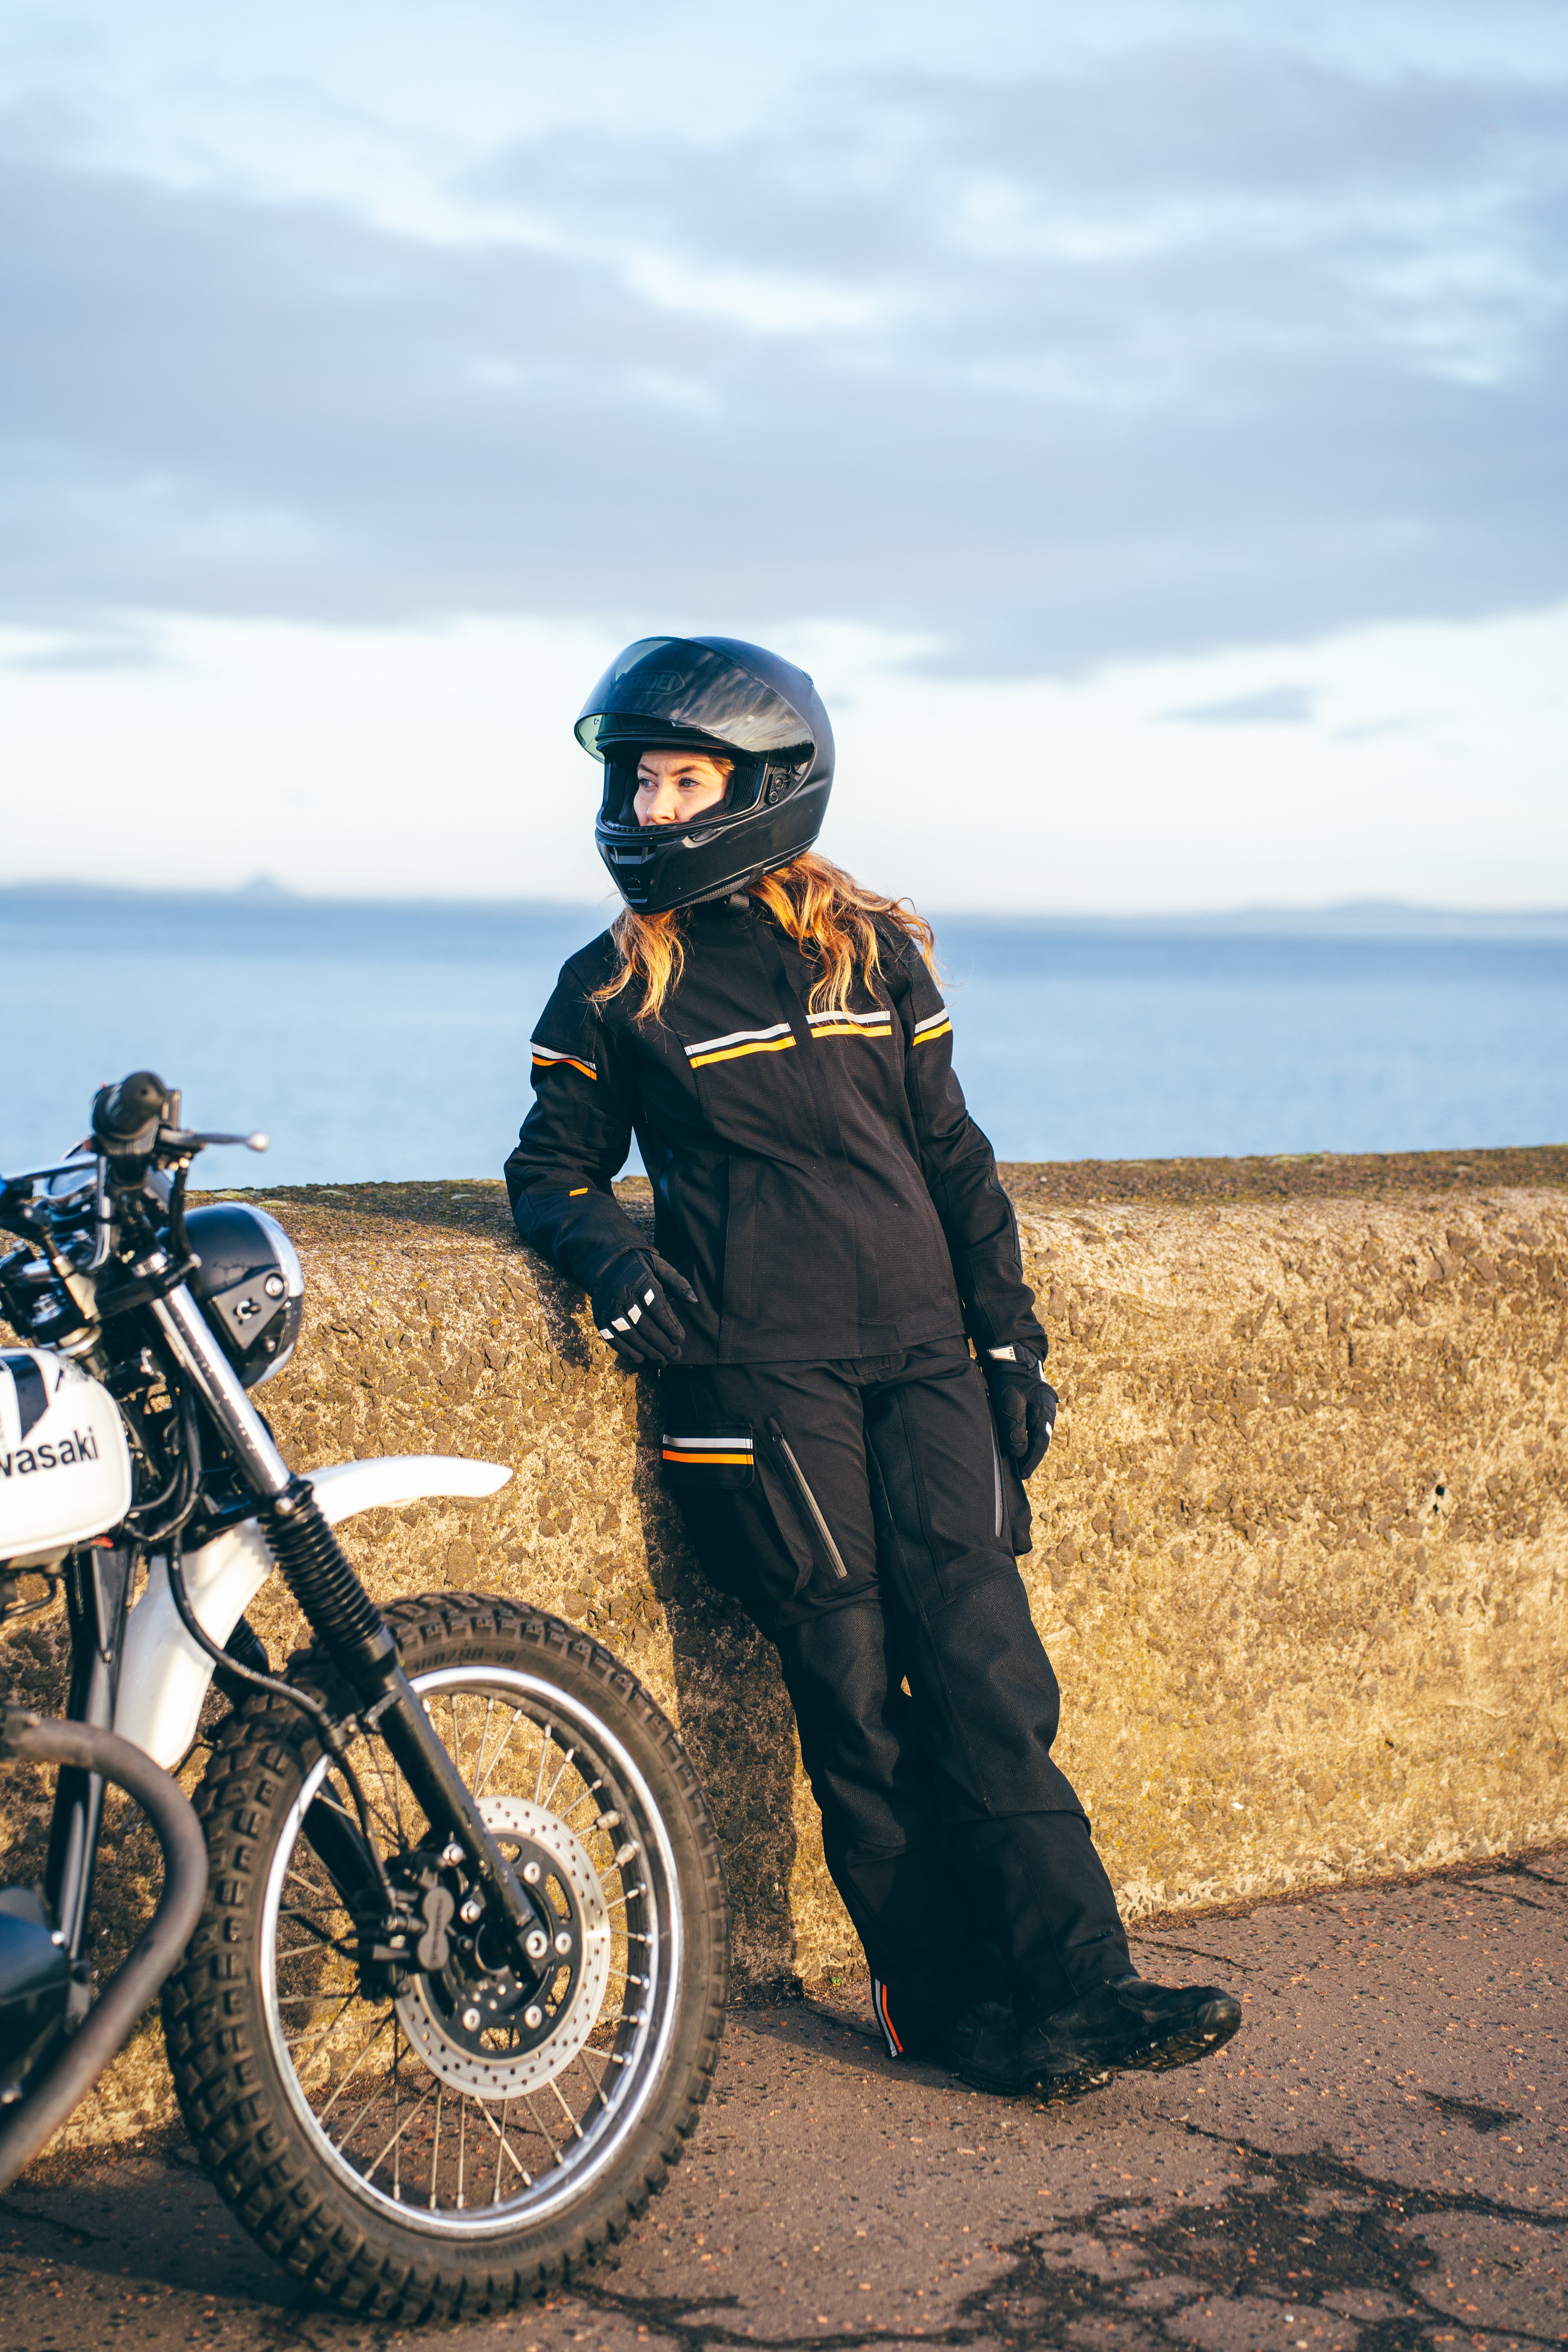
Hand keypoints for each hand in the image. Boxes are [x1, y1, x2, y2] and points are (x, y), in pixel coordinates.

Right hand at [591, 1252, 698, 1367]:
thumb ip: (676, 1282)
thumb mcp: (659, 1266)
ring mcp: (608, 1306)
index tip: (680, 1339)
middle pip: (643, 1324)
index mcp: (640, 1279)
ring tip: (661, 1360)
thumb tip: (693, 1300)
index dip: (669, 1326)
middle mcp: (622, 1293)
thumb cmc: (639, 1266)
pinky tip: (639, 1358)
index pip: (657, 1308)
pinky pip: (611, 1337)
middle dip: (661, 1343)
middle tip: (674, 1355)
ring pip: (628, 1333)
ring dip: (646, 1350)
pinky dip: (625, 1350)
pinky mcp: (599, 1315)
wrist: (604, 1262)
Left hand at [984, 1346, 1057, 1478]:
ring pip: (1037, 1434)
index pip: (1041, 1442)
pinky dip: (1026, 1438)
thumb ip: (1015, 1429)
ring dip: (1029, 1449)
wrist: (1012, 1356)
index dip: (1032, 1460)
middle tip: (1022, 1473)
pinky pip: (1032, 1427)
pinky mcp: (1033, 1405)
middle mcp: (1047, 1411)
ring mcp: (1041, 1408)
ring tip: (1020, 1464)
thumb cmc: (1010, 1379)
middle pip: (1041, 1440)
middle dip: (1032, 1458)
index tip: (1024, 1475)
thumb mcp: (1010, 1404)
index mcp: (1045, 1411)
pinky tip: (1019, 1445)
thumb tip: (1020, 1453)